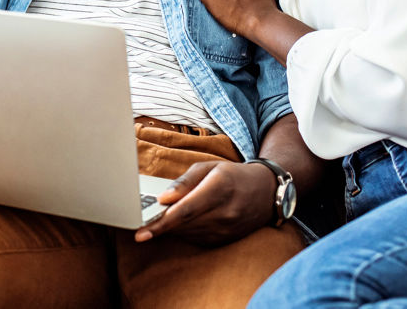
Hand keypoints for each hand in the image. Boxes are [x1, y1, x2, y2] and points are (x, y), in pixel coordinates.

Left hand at [134, 161, 276, 245]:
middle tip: (140, 224)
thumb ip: (184, 182)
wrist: (266, 192)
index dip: (161, 223)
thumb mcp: (208, 168)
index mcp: (218, 188)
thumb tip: (163, 198)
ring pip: (189, 233)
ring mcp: (227, 229)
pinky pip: (198, 239)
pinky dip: (185, 232)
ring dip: (171, 228)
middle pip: (184, 224)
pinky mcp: (227, 239)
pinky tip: (180, 222)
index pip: (184, 211)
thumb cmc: (232, 175)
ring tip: (159, 219)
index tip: (141, 232)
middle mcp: (225, 212)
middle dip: (159, 226)